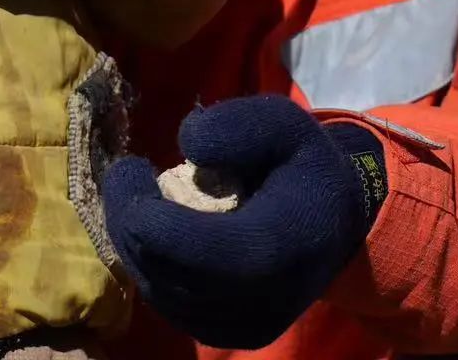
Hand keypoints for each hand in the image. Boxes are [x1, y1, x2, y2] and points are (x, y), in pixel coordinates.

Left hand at [99, 96, 382, 349]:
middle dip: (131, 222)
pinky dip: (150, 264)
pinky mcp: (230, 336)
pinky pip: (167, 304)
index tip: (130, 168)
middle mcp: (269, 301)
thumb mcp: (282, 122)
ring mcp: (248, 327)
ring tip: (142, 197)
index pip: (209, 253)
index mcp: (288, 245)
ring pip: (161, 291)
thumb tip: (188, 146)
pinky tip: (156, 228)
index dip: (155, 221)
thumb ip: (238, 123)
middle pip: (173, 275)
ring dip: (136, 242)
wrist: (332, 221)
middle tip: (125, 175)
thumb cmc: (300, 165)